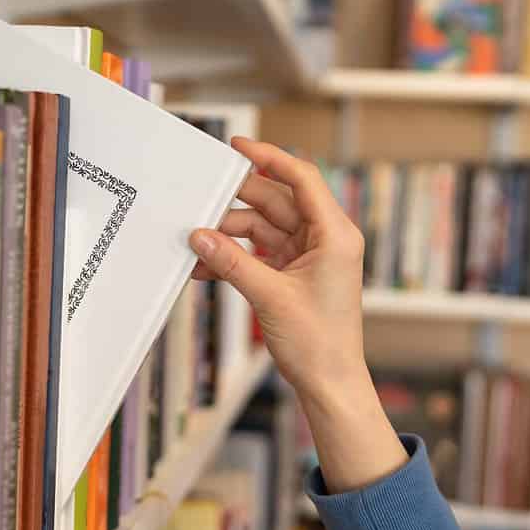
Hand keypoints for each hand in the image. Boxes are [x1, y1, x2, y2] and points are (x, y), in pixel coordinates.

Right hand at [189, 138, 407, 490]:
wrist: (329, 383)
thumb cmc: (319, 342)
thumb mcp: (270, 296)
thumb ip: (232, 262)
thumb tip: (199, 236)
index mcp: (334, 234)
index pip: (302, 179)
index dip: (270, 157)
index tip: (238, 146)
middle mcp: (324, 239)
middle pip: (276, 201)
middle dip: (237, 200)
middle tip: (199, 196)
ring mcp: (308, 257)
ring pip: (262, 228)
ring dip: (229, 234)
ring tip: (195, 242)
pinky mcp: (292, 275)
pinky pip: (258, 254)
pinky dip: (234, 258)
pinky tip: (204, 266)